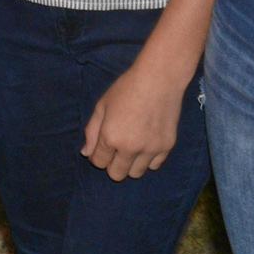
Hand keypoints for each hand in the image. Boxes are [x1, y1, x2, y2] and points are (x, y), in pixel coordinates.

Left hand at [82, 57, 188, 181]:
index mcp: (110, 137)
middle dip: (113, 165)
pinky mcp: (167, 147)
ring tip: (132, 146)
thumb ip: (92, 131)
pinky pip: (154, 165)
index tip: (103, 146)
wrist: (159, 79)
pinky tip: (146, 144)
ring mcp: (150, 149)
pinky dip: (148, 159)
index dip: (98, 156)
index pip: (99, 163)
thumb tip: (86, 153)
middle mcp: (130, 148)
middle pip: (117, 174)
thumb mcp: (102, 106)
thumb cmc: (126, 88)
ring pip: (136, 173)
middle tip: (117, 149)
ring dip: (131, 164)